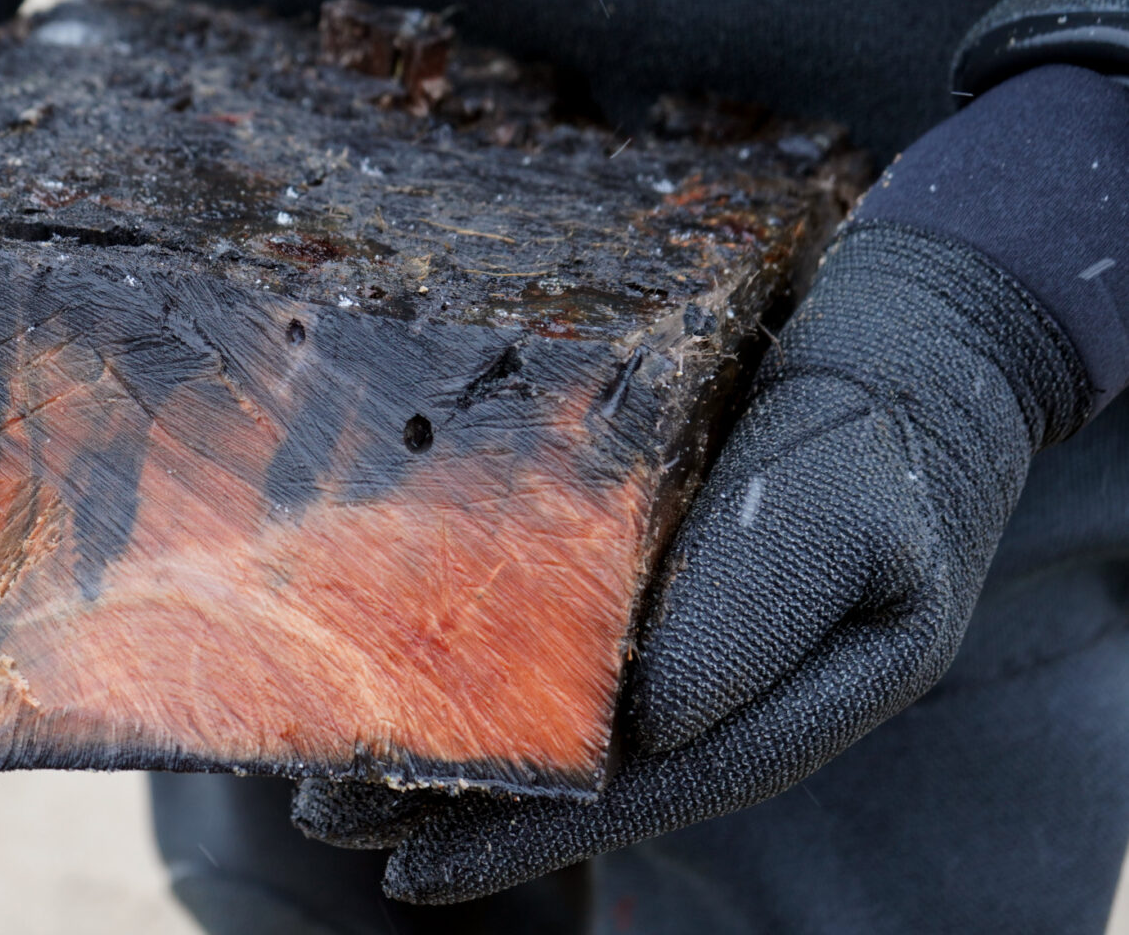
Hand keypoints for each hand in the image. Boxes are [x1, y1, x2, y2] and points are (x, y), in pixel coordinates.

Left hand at [293, 220, 1090, 902]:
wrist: (901, 350)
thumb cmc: (886, 441)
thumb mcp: (850, 519)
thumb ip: (757, 614)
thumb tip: (650, 723)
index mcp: (768, 710)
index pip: (633, 792)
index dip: (523, 836)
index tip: (411, 872)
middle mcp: (701, 685)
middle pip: (564, 765)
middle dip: (446, 793)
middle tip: (323, 811)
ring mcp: (660, 624)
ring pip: (534, 697)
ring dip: (435, 723)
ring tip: (321, 753)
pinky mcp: (627, 558)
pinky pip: (535, 611)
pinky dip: (459, 630)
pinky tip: (379, 634)